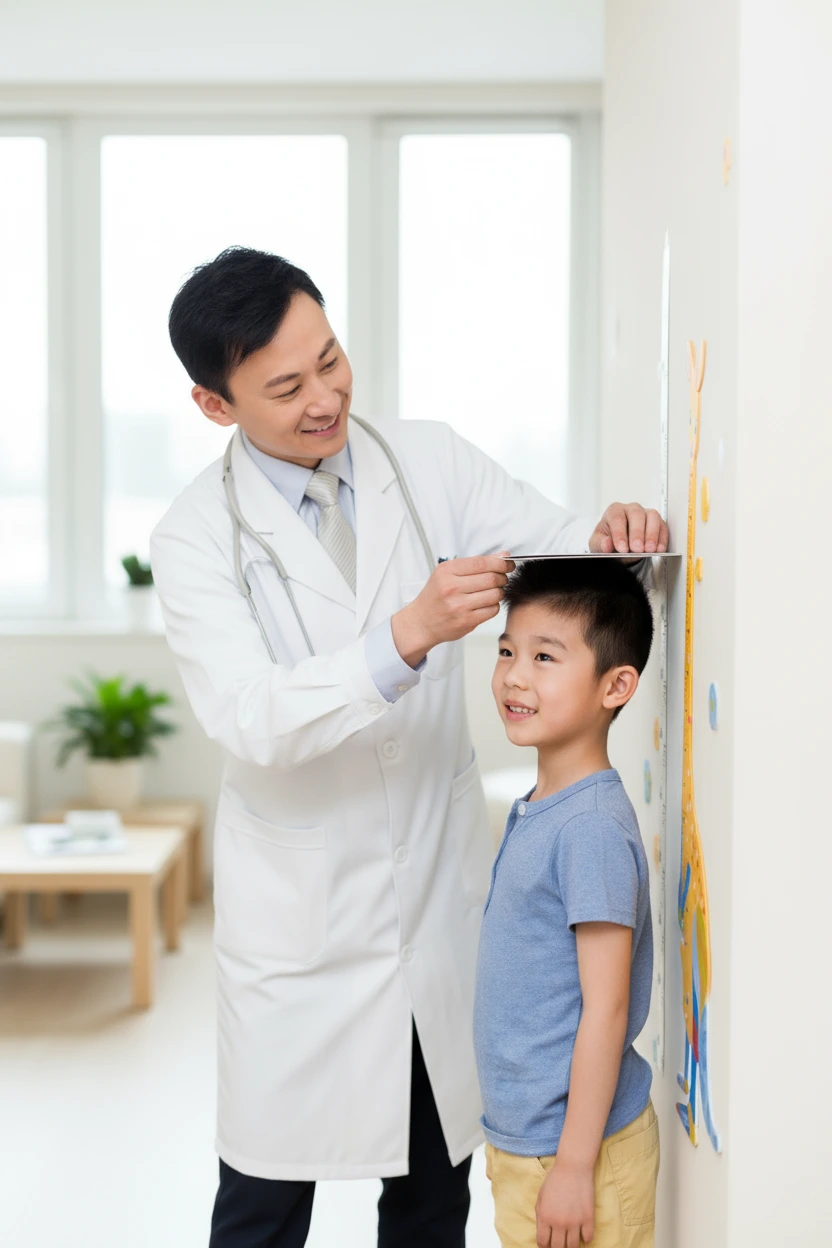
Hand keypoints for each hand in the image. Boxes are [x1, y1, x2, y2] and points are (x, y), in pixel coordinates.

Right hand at [391, 553, 514, 667]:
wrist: (421, 622)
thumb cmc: (435, 596)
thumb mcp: (447, 574)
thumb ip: (475, 564)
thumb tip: (504, 555)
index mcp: (447, 571)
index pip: (482, 562)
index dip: (500, 563)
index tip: (508, 564)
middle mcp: (452, 587)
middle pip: (491, 578)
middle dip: (502, 578)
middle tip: (501, 579)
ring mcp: (459, 605)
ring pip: (495, 594)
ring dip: (499, 592)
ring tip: (492, 592)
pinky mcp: (467, 621)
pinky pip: (492, 610)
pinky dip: (494, 606)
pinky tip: (485, 604)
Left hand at [536, 1158, 594, 1247]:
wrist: (573, 1167)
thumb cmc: (555, 1180)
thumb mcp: (540, 1197)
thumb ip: (541, 1216)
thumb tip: (544, 1233)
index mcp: (545, 1216)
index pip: (543, 1242)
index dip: (544, 1246)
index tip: (547, 1244)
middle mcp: (559, 1222)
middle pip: (558, 1247)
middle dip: (557, 1247)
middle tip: (559, 1243)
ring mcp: (575, 1221)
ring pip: (573, 1246)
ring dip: (571, 1245)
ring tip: (570, 1239)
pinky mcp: (588, 1218)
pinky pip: (588, 1238)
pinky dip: (585, 1238)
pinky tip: (582, 1232)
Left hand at [589, 503, 667, 555]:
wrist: (619, 547)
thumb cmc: (609, 541)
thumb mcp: (598, 544)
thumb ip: (600, 544)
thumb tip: (606, 544)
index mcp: (614, 510)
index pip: (617, 518)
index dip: (620, 533)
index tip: (622, 548)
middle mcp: (631, 509)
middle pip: (636, 514)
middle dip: (637, 533)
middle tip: (637, 548)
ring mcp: (646, 513)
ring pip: (652, 517)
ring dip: (652, 534)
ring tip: (649, 549)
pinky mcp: (657, 522)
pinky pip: (662, 526)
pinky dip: (662, 538)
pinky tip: (659, 549)